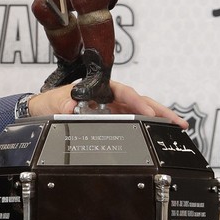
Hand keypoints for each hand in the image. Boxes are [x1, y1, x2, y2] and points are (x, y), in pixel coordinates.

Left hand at [27, 81, 188, 128]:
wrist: (40, 110)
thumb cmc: (49, 102)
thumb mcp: (54, 101)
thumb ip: (63, 104)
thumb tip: (71, 105)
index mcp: (100, 87)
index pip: (124, 93)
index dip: (137, 102)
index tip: (148, 111)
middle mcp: (108, 96)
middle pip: (139, 101)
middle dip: (160, 111)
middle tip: (178, 122)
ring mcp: (111, 107)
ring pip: (138, 111)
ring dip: (157, 119)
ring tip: (176, 128)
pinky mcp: (109, 117)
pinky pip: (130, 119)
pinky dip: (144, 125)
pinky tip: (155, 132)